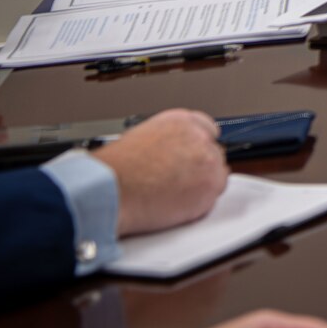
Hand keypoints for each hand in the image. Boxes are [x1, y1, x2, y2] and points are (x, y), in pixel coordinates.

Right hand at [90, 109, 228, 235]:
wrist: (109, 190)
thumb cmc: (114, 170)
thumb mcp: (138, 139)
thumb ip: (164, 142)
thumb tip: (168, 153)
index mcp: (180, 122)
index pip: (207, 129)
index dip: (198, 147)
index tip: (193, 157)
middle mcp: (199, 138)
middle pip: (213, 153)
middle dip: (199, 167)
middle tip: (179, 181)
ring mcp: (208, 161)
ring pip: (216, 175)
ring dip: (201, 185)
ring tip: (173, 195)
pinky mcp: (210, 186)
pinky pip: (213, 196)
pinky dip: (199, 203)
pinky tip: (177, 205)